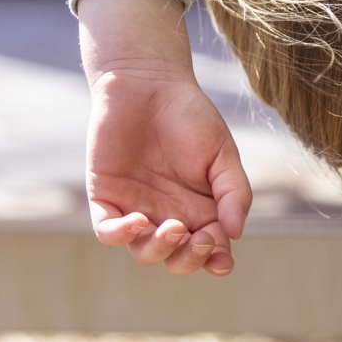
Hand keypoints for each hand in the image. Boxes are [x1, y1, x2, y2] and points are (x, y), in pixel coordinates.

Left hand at [79, 0, 253, 275]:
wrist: (147, 81)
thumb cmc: (190, 115)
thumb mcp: (223, 153)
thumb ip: (233, 192)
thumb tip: (235, 234)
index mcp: (200, 208)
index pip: (208, 249)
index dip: (215, 260)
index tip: (221, 259)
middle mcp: (168, 214)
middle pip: (176, 258)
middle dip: (189, 259)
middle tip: (199, 238)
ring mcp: (136, 207)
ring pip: (144, 252)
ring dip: (159, 250)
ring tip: (173, 227)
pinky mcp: (106, 196)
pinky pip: (108, 231)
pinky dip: (121, 235)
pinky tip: (138, 221)